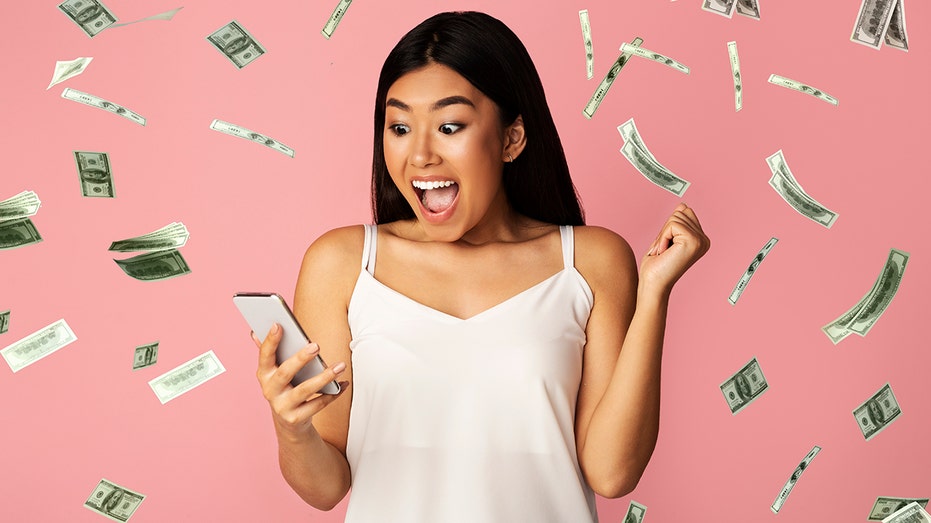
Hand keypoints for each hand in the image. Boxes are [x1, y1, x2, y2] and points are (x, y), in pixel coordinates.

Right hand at [253, 323, 347, 438]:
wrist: (288, 422)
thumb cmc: (285, 388)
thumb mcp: (275, 372)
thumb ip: (270, 352)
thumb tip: (255, 332)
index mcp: (264, 374)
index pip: (264, 356)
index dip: (270, 341)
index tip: (278, 325)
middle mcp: (270, 390)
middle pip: (285, 373)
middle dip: (300, 359)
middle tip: (316, 346)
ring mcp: (282, 406)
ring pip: (305, 390)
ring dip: (324, 377)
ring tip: (340, 366)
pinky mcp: (296, 418)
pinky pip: (318, 405)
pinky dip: (333, 394)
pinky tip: (344, 384)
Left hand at [640, 203, 710, 295]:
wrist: (654, 285)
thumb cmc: (656, 266)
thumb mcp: (666, 239)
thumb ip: (676, 223)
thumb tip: (683, 206)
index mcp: (701, 239)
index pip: (684, 213)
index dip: (668, 228)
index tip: (667, 247)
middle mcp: (704, 240)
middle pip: (680, 212)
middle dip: (665, 230)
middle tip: (664, 250)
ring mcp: (701, 240)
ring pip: (675, 217)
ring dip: (663, 235)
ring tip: (664, 252)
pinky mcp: (693, 241)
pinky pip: (672, 224)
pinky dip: (663, 238)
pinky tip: (665, 252)